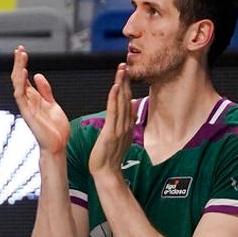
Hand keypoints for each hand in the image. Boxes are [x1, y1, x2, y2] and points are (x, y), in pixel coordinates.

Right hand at [11, 46, 69, 155]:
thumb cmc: (56, 129)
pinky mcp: (27, 113)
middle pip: (18, 78)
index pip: (24, 78)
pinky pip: (21, 96)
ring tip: (20, 55)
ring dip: (18, 68)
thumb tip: (38, 75)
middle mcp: (27, 101)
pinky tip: (23, 72)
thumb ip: (45, 91)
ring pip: (18, 84)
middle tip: (19, 48)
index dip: (22, 64)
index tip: (22, 51)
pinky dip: (21, 83)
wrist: (58, 145)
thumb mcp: (53, 104)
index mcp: (33, 98)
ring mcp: (26, 106)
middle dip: (19, 63)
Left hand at [89, 63, 133, 178]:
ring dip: (121, 85)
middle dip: (125, 81)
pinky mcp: (111, 133)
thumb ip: (126, 120)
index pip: (127, 100)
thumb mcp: (120, 135)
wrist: (106, 172)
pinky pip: (113, 113)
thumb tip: (131, 105)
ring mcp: (120, 128)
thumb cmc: (110, 156)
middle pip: (126, 98)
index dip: (127, 85)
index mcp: (127, 124)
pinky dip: (114, 99)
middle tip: (124, 64)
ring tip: (121, 70)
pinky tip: (114, 87)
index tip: (125, 71)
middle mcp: (126, 124)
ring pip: (121, 102)